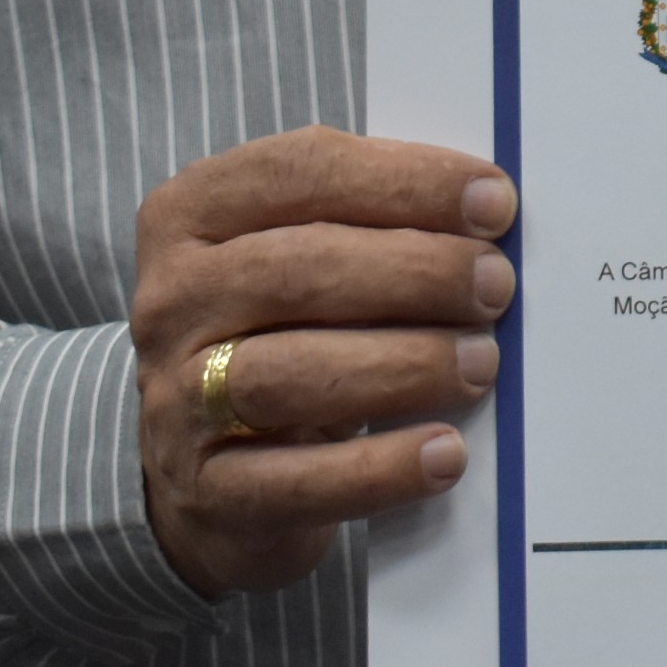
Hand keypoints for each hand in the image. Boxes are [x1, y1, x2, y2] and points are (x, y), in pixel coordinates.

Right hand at [132, 125, 516, 597]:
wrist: (214, 471)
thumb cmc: (285, 334)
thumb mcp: (306, 260)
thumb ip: (376, 224)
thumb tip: (488, 212)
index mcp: (192, 215)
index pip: (297, 173)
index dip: (403, 182)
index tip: (493, 201)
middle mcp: (171, 302)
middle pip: (294, 271)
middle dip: (414, 271)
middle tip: (496, 286)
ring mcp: (176, 401)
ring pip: (285, 375)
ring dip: (401, 365)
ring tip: (482, 362)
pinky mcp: (206, 493)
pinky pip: (295, 483)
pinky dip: (379, 470)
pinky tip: (445, 454)